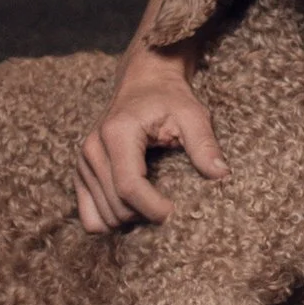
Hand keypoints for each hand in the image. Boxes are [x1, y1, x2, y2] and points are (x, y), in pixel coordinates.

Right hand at [74, 45, 227, 232]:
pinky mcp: (82, 173)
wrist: (145, 84)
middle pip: (115, 206)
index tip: (177, 214)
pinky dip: (111, 220)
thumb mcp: (193, 115)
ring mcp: (83, 163)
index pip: (129, 187)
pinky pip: (89, 214)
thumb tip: (221, 175)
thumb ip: (205, 144)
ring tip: (156, 205)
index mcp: (117, 134)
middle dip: (145, 216)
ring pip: (102, 216)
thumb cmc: (170, 98)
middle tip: (173, 209)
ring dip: (130, 220)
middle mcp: (93, 150)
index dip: (153, 208)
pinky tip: (135, 210)